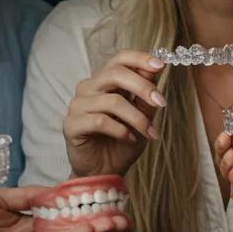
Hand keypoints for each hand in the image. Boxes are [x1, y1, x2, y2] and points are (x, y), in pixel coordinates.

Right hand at [64, 50, 165, 176]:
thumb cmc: (123, 143)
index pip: (119, 58)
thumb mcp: (142, 116)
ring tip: (148, 132)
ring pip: (111, 101)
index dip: (139, 58)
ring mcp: (77, 105)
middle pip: (115, 73)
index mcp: (104, 81)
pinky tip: (129, 139)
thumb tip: (158, 67)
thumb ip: (146, 94)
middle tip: (161, 102)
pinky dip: (120, 130)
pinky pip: (100, 120)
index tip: (160, 64)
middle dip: (142, 86)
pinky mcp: (71, 125)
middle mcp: (88, 88)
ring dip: (136, 117)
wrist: (106, 173)